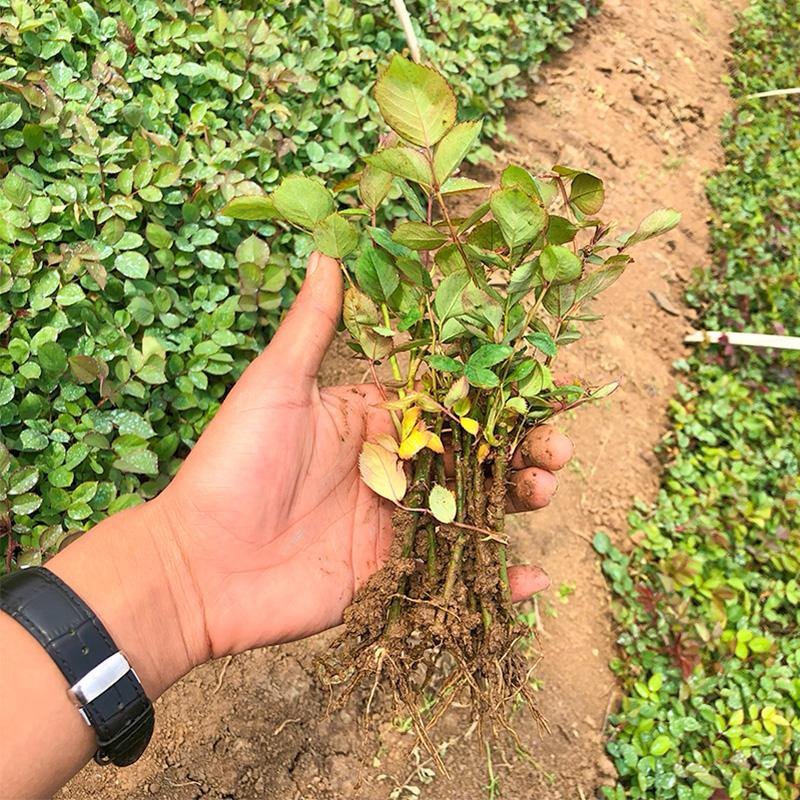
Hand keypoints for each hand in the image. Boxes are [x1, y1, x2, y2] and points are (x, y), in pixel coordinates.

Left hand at [151, 253, 573, 665]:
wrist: (201, 564)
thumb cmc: (235, 465)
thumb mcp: (275, 385)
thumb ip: (312, 325)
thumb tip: (328, 247)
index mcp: (376, 418)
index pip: (453, 397)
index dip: (499, 388)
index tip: (546, 377)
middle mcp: (397, 466)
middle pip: (479, 452)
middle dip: (525, 445)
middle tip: (557, 443)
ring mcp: (400, 521)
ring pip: (479, 505)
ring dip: (521, 497)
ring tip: (546, 487)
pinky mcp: (397, 573)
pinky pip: (459, 574)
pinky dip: (500, 580)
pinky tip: (534, 575)